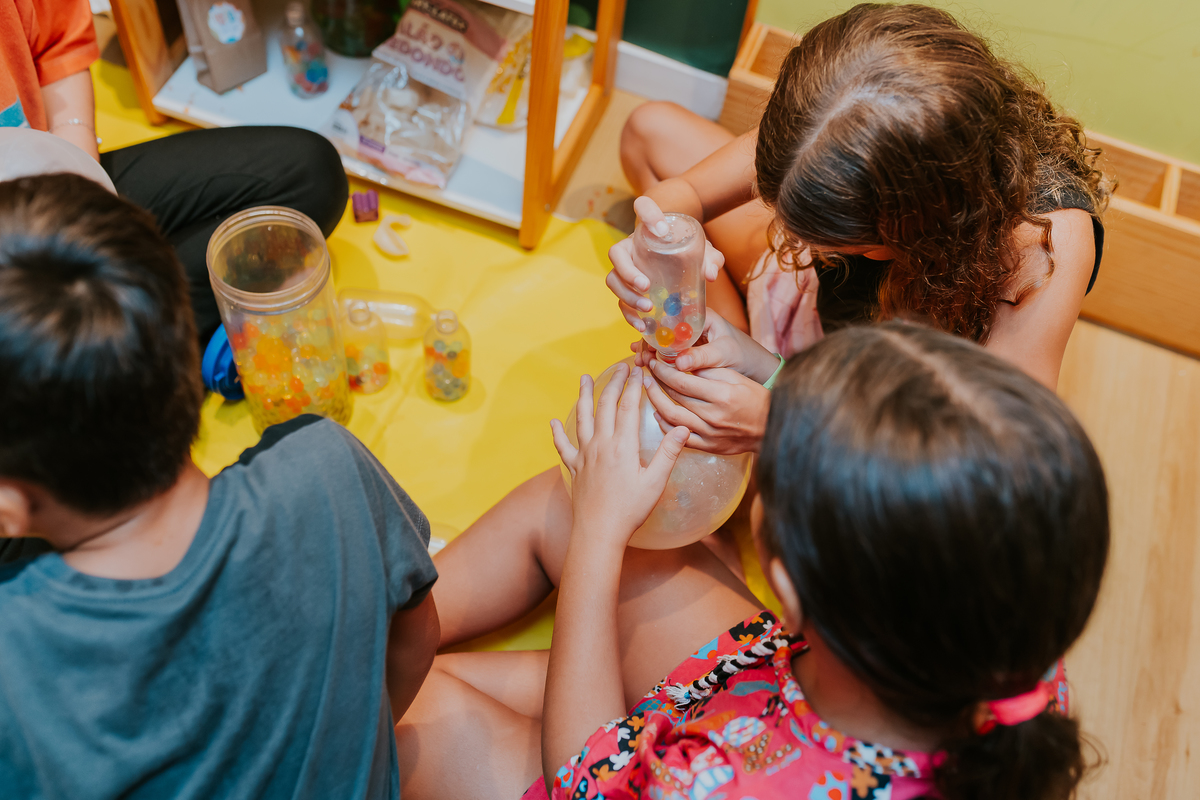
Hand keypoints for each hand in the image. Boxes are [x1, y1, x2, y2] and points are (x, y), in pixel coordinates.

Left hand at [551, 363, 688, 547]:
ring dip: (583, 397)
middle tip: (619, 367)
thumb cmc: (630, 510)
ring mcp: (585, 455)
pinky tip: (553, 422)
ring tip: (584, 379)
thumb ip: (669, 453)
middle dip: (612, 384)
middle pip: (605, 406)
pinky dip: (558, 433)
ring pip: (582, 419)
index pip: (628, 408)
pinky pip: (564, 446)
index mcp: (622, 446)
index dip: (633, 387)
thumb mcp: (655, 483)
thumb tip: (684, 427)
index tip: (638, 371)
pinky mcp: (574, 468)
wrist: (598, 533)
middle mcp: (600, 445)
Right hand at [606, 197, 725, 331]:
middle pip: (616, 253)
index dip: (647, 214)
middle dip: (627, 271)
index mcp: (650, 229)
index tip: (662, 230)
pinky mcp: (628, 291)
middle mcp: (632, 247)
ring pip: (613, 280)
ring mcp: (626, 270)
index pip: (642, 207)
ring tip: (647, 307)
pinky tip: (642, 325)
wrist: (683, 268)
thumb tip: (711, 274)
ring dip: (626, 295)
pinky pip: (620, 302)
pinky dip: (629, 315)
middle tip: (646, 286)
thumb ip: (711, 259)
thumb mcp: (704, 253)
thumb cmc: (691, 253)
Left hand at [641, 358, 769, 454]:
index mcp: (721, 395)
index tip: (654, 362)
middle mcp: (713, 416)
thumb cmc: (756, 399)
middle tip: (647, 371)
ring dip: (656, 402)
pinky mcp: (709, 446)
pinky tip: (658, 414)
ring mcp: (710, 434)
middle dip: (656, 382)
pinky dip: (665, 426)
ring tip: (648, 389)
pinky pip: (680, 437)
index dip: (663, 370)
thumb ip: (710, 371)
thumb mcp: (737, 378)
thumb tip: (683, 363)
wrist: (772, 428)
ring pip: (672, 417)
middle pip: (674, 397)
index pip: (682, 381)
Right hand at [652, 310, 780, 382]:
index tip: (647, 343)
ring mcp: (688, 336)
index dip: (656, 327)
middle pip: (663, 327)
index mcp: (702, 315)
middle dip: (648, 340)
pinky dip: (655, 357)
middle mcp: (692, 322)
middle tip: (641, 356)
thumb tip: (678, 364)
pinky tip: (643, 363)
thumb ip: (702, 357)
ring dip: (649, 350)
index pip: (673, 315)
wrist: (755, 367)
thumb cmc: (744, 355)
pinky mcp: (687, 349)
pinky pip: (667, 351)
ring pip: (662, 339)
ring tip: (640, 363)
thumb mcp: (723, 354)